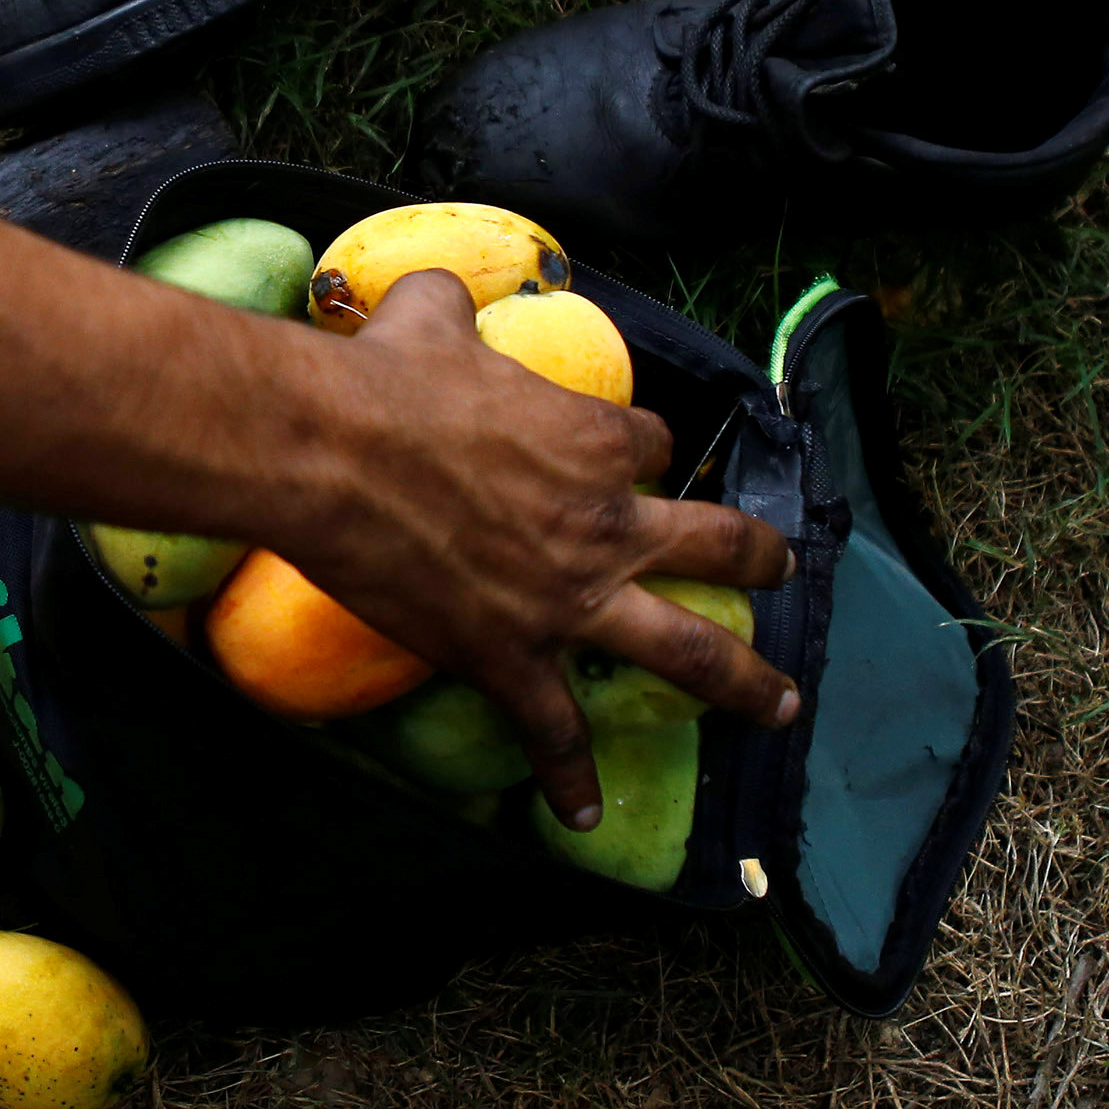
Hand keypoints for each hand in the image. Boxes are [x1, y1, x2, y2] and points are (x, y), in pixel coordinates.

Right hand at [280, 270, 800, 829]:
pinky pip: (556, 731)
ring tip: (777, 707)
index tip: (625, 458)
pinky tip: (583, 817)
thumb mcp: (426, 317)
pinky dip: (570, 778)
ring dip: (740, 682)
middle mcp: (603, 524)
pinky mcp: (511, 657)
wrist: (327, 453)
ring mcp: (566, 600)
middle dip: (758, 558)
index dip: (636, 453)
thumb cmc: (380, 381)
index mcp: (592, 441)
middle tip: (781, 568)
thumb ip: (450, 305)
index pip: (648, 448)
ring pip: (684, 650)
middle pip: (715, 544)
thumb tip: (436, 291)